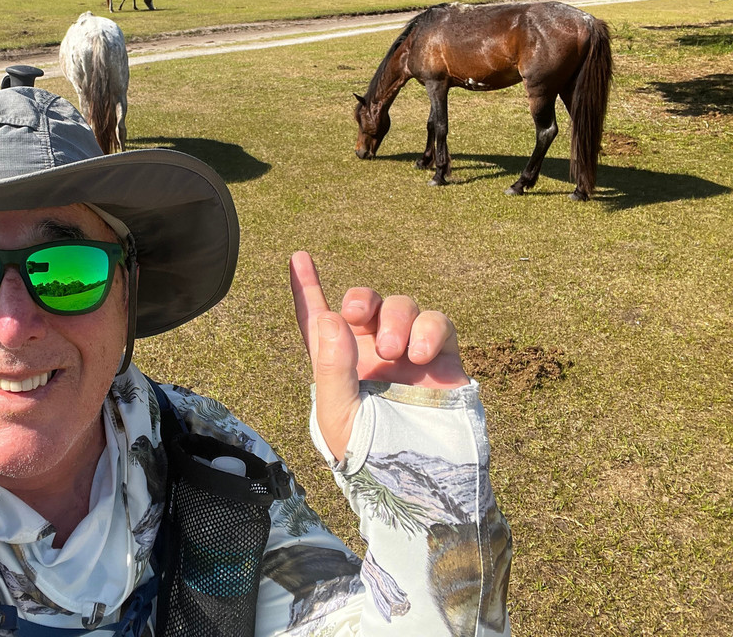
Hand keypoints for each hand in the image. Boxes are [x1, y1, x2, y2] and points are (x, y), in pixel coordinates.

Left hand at [289, 251, 467, 461]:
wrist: (422, 483)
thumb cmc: (372, 456)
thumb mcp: (339, 415)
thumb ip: (332, 368)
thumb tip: (332, 317)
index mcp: (338, 364)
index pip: (317, 319)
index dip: (307, 288)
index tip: (298, 258)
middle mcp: (372, 353)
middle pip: (365, 303)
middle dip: (361, 298)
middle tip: (359, 314)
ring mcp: (408, 354)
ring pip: (402, 306)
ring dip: (395, 318)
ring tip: (394, 350)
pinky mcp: (443, 359)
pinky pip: (438, 323)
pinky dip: (429, 329)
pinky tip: (420, 356)